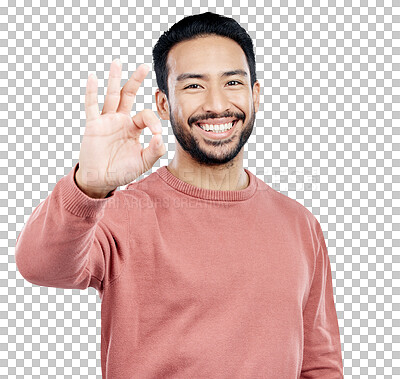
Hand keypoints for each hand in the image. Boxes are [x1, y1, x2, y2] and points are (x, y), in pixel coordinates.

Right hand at [75, 59, 164, 197]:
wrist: (101, 180)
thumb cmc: (122, 171)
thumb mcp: (143, 163)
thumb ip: (154, 151)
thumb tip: (162, 137)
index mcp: (134, 128)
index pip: (145, 115)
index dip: (153, 121)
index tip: (156, 133)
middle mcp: (121, 120)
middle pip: (129, 96)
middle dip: (136, 81)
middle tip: (144, 66)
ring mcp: (106, 121)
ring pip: (111, 96)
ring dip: (114, 79)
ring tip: (117, 62)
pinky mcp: (93, 126)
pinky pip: (91, 106)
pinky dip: (92, 92)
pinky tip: (93, 78)